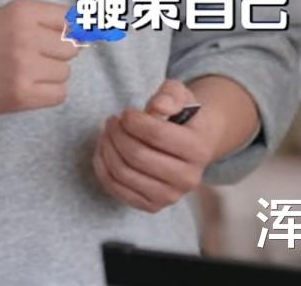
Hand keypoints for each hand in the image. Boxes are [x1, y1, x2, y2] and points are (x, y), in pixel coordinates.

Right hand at [0, 0, 76, 116]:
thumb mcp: (11, 17)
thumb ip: (48, 19)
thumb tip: (93, 31)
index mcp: (22, 11)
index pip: (72, 20)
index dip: (70, 32)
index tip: (61, 39)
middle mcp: (25, 36)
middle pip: (72, 48)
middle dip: (57, 54)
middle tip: (33, 57)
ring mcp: (24, 67)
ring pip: (66, 73)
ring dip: (51, 75)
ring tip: (25, 72)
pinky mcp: (23, 94)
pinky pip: (60, 94)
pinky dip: (47, 93)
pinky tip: (27, 87)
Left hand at [92, 79, 215, 212]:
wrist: (191, 146)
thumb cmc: (181, 116)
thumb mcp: (180, 95)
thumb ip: (170, 94)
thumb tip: (158, 107)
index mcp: (199, 150)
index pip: (156, 134)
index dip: (132, 120)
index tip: (126, 112)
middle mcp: (188, 179)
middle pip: (136, 155)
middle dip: (116, 133)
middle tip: (112, 121)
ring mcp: (170, 196)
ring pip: (122, 173)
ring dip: (106, 148)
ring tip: (108, 133)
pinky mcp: (152, 206)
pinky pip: (115, 188)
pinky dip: (102, 166)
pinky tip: (104, 149)